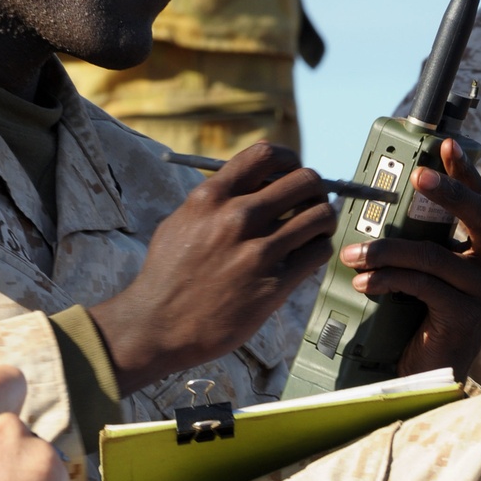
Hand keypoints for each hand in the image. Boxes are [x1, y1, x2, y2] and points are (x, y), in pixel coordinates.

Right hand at [89, 142, 335, 394]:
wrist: (158, 326)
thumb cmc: (167, 275)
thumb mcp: (181, 221)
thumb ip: (215, 200)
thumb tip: (254, 184)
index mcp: (211, 197)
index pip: (265, 154)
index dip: (288, 159)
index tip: (291, 173)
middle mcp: (237, 217)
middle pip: (305, 180)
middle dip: (314, 190)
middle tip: (309, 204)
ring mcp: (257, 251)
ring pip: (320, 216)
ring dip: (323, 221)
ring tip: (313, 232)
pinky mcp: (274, 284)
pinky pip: (318, 252)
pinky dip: (319, 250)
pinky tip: (306, 257)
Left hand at [339, 138, 480, 379]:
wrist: (426, 373)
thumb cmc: (421, 314)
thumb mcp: (424, 268)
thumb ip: (421, 237)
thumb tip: (386, 198)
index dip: (465, 172)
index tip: (445, 145)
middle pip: (477, 216)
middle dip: (445, 191)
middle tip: (414, 177)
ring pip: (432, 254)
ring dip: (384, 249)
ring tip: (351, 254)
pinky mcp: (469, 316)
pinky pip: (421, 284)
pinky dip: (385, 279)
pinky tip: (362, 283)